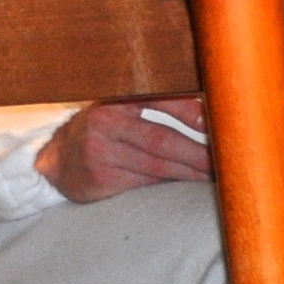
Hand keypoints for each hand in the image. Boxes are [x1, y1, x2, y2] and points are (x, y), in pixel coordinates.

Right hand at [35, 97, 214, 201]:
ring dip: (190, 172)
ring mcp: (101, 153)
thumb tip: (206, 114)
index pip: (157, 101)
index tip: (214, 123)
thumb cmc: (100, 131)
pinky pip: (145, 182)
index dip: (188, 112)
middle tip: (225, 158)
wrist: (57, 161)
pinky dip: (170, 183)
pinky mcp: (101, 179)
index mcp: (114, 100)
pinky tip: (187, 183)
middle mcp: (105, 123)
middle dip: (198, 151)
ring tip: (214, 174)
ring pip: (157, 166)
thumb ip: (153, 107)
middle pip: (162, 139)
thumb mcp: (119, 110)